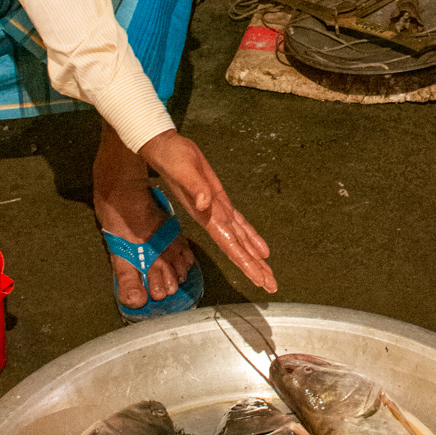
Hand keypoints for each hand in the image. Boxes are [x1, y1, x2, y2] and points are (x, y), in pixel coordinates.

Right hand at [140, 129, 275, 293]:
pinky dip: (251, 236)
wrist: (164, 148)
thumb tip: (205, 204)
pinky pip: (239, 223)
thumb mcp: (183, 171)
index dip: (245, 263)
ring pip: (240, 239)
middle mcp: (213, 218)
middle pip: (238, 248)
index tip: (258, 280)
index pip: (230, 245)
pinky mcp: (220, 201)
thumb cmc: (172, 158)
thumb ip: (195, 189)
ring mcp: (217, 211)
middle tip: (271, 286)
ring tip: (267, 274)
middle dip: (254, 268)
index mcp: (207, 215)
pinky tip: (260, 248)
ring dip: (254, 257)